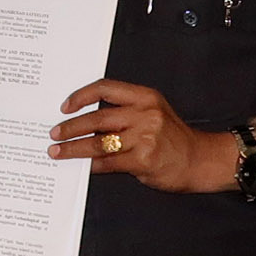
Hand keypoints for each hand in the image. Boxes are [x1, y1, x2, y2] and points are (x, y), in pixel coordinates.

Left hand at [50, 79, 228, 192]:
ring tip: (58, 152)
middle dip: (70, 127)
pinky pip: (108, 163)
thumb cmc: (174, 138)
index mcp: (145, 97)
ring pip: (98, 143)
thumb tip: (86, 121)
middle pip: (97, 118)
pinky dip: (92, 166)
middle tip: (54, 134)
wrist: (201, 159)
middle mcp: (145, 114)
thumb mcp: (154, 112)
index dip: (81, 96)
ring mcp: (145, 137)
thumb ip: (125, 112)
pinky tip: (82, 167)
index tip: (65, 106)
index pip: (105, 88)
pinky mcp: (143, 160)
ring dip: (74, 149)